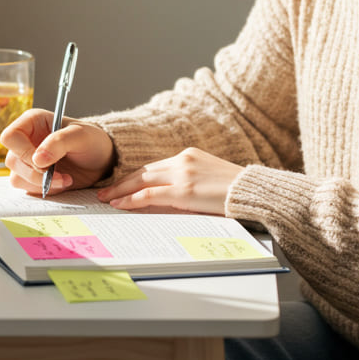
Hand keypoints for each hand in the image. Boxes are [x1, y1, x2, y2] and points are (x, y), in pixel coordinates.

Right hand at [0, 109, 115, 195]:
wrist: (101, 160)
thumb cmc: (92, 141)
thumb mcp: (81, 136)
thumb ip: (59, 142)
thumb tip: (37, 159)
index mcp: (32, 122)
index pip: (10, 137)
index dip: (23, 152)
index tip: (45, 163)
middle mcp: (25, 140)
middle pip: (12, 161)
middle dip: (37, 174)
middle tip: (62, 176)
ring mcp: (27, 160)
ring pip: (17, 177)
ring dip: (42, 184)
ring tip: (66, 179)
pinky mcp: (32, 177)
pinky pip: (27, 188)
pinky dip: (44, 190)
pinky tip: (62, 183)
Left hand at [99, 147, 242, 214]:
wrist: (253, 192)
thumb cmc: (236, 191)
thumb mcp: (210, 179)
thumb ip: (190, 183)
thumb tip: (170, 198)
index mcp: (189, 155)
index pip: (154, 166)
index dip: (135, 176)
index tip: (121, 183)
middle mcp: (183, 160)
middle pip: (143, 171)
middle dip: (121, 181)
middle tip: (105, 190)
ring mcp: (182, 174)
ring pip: (141, 180)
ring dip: (121, 190)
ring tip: (106, 198)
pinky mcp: (184, 190)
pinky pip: (149, 194)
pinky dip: (131, 199)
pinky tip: (120, 204)